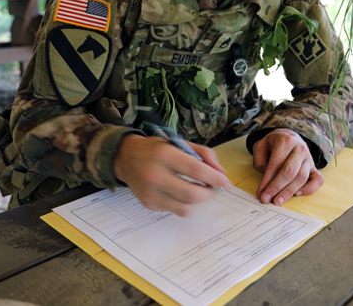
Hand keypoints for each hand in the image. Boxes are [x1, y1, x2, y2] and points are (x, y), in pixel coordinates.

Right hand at [114, 134, 230, 215]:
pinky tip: (181, 192)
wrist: (127, 158)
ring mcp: (150, 193)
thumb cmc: (158, 149)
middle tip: (214, 188)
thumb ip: (203, 154)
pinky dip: (185, 203)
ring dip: (199, 201)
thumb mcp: (180, 143)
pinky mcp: (148, 204)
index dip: (215, 178)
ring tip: (200, 190)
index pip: (196, 171)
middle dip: (209, 193)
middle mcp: (155, 175)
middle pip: (192, 194)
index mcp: (164, 155)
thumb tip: (221, 173)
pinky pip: (175, 210)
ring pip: (185, 207)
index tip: (226, 182)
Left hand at [251, 128, 323, 205]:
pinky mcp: (314, 167)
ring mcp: (309, 158)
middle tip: (267, 199)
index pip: (276, 164)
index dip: (267, 181)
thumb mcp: (260, 146)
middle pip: (290, 172)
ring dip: (289, 192)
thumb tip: (267, 180)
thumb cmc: (273, 144)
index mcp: (286, 141)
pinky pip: (318, 180)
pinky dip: (309, 189)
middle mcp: (300, 148)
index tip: (260, 194)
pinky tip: (296, 194)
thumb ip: (260, 161)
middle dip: (277, 188)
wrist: (288, 136)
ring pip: (301, 177)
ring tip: (278, 201)